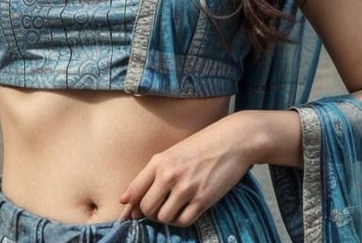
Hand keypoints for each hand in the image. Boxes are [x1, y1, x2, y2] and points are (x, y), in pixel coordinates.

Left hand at [118, 112, 254, 226]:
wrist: (232, 140)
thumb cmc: (202, 145)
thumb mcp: (174, 152)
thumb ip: (153, 173)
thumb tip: (128, 201)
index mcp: (159, 161)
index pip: (135, 190)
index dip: (130, 206)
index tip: (129, 214)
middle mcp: (169, 175)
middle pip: (147, 208)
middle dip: (150, 213)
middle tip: (159, 207)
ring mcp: (186, 188)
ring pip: (163, 218)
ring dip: (166, 217)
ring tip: (174, 208)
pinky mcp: (203, 199)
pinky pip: (183, 221)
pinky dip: (181, 221)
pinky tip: (186, 210)